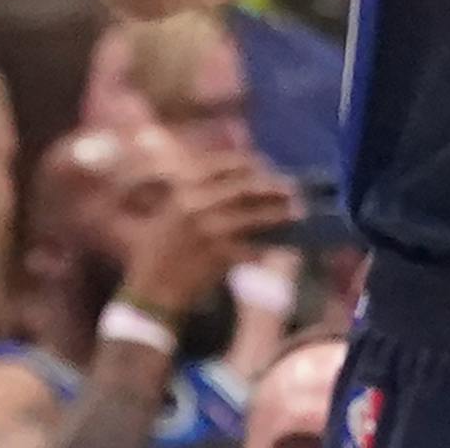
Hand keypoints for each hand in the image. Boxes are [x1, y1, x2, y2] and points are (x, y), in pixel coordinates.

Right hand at [121, 148, 299, 320]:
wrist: (152, 287)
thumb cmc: (158, 249)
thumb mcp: (169, 212)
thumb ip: (194, 195)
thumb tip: (233, 184)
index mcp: (181, 190)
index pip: (220, 165)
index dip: (247, 163)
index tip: (264, 165)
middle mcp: (195, 204)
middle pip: (244, 187)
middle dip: (271, 186)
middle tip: (291, 188)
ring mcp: (208, 230)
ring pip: (255, 216)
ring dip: (279, 212)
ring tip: (297, 211)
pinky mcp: (220, 255)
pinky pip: (255, 247)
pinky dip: (271, 245)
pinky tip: (286, 244)